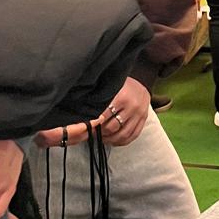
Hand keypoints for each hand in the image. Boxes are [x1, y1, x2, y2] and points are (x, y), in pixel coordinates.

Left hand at [33, 78, 150, 150]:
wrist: (143, 77)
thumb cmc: (119, 81)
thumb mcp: (108, 86)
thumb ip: (95, 98)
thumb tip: (74, 111)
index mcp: (121, 96)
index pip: (102, 117)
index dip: (90, 125)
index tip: (83, 127)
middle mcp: (132, 106)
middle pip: (111, 128)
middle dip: (98, 133)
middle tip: (89, 133)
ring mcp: (139, 114)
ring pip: (121, 135)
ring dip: (108, 139)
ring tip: (100, 137)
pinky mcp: (144, 120)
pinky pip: (131, 137)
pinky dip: (120, 142)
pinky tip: (112, 140)